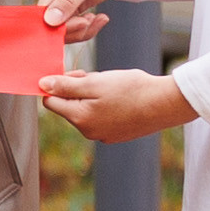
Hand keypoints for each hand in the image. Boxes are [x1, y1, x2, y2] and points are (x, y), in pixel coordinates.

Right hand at [36, 0, 141, 22]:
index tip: (84, 23)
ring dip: (83, 29)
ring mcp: (58, 1)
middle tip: (94, 21)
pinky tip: (99, 18)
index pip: (43, 13)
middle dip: (75, 29)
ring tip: (100, 18)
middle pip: (52, 24)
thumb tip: (49, 20)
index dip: (60, 25)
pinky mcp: (68, 8)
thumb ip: (70, 0)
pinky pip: (72, 26)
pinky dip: (87, 27)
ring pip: (63, 28)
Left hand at [39, 67, 196, 142]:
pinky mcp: (117, 134)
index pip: (51, 102)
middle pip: (69, 106)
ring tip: (113, 88)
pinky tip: (122, 98)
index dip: (60, 84)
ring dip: (92, 96)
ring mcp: (104, 135)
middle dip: (78, 89)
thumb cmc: (132, 90)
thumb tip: (42, 85)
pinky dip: (106, 105)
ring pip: (86, 110)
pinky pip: (102, 117)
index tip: (78, 75)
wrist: (167, 103)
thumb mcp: (94, 82)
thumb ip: (65, 85)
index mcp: (80, 119)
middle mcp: (89, 132)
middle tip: (98, 78)